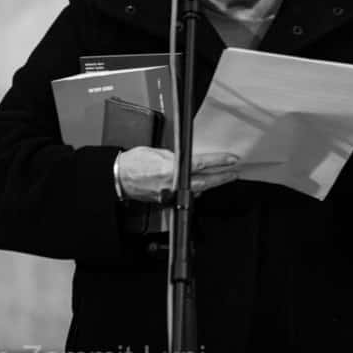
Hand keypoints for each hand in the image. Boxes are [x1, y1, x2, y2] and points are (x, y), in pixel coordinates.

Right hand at [116, 147, 238, 202]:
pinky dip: (195, 190)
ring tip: (222, 178)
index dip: (219, 161)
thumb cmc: (133, 162)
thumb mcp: (158, 152)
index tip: (231, 159)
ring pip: (197, 190)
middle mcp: (172, 182)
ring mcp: (170, 194)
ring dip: (211, 184)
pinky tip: (202, 186)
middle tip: (234, 173)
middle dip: (222, 177)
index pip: (202, 163)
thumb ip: (175, 157)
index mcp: (171, 167)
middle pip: (205, 181)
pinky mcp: (166, 200)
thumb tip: (188, 159)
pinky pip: (186, 195)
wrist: (118, 178)